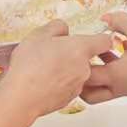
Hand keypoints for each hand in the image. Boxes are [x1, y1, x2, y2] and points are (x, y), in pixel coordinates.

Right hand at [0, 22, 119, 119]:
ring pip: (76, 73)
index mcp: (81, 48)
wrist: (21, 97)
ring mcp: (78, 85)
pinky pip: (68, 86)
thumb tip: (63, 30)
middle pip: (86, 58)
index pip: (105, 41)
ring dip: (65, 70)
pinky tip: (43, 82)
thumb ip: (57, 27)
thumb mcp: (39, 34)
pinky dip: (59, 84)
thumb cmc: (30, 65)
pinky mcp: (69, 99)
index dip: (99, 38)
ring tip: (44, 69)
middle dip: (73, 54)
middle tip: (53, 53)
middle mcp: (84, 68)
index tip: (90, 37)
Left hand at [80, 12, 126, 102]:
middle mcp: (122, 89)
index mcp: (116, 76)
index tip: (80, 46)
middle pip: (90, 94)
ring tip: (107, 49)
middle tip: (85, 57)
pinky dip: (117, 72)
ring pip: (107, 89)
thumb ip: (120, 21)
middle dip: (83, 78)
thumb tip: (105, 18)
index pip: (84, 76)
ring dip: (102, 72)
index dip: (79, 61)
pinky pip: (123, 84)